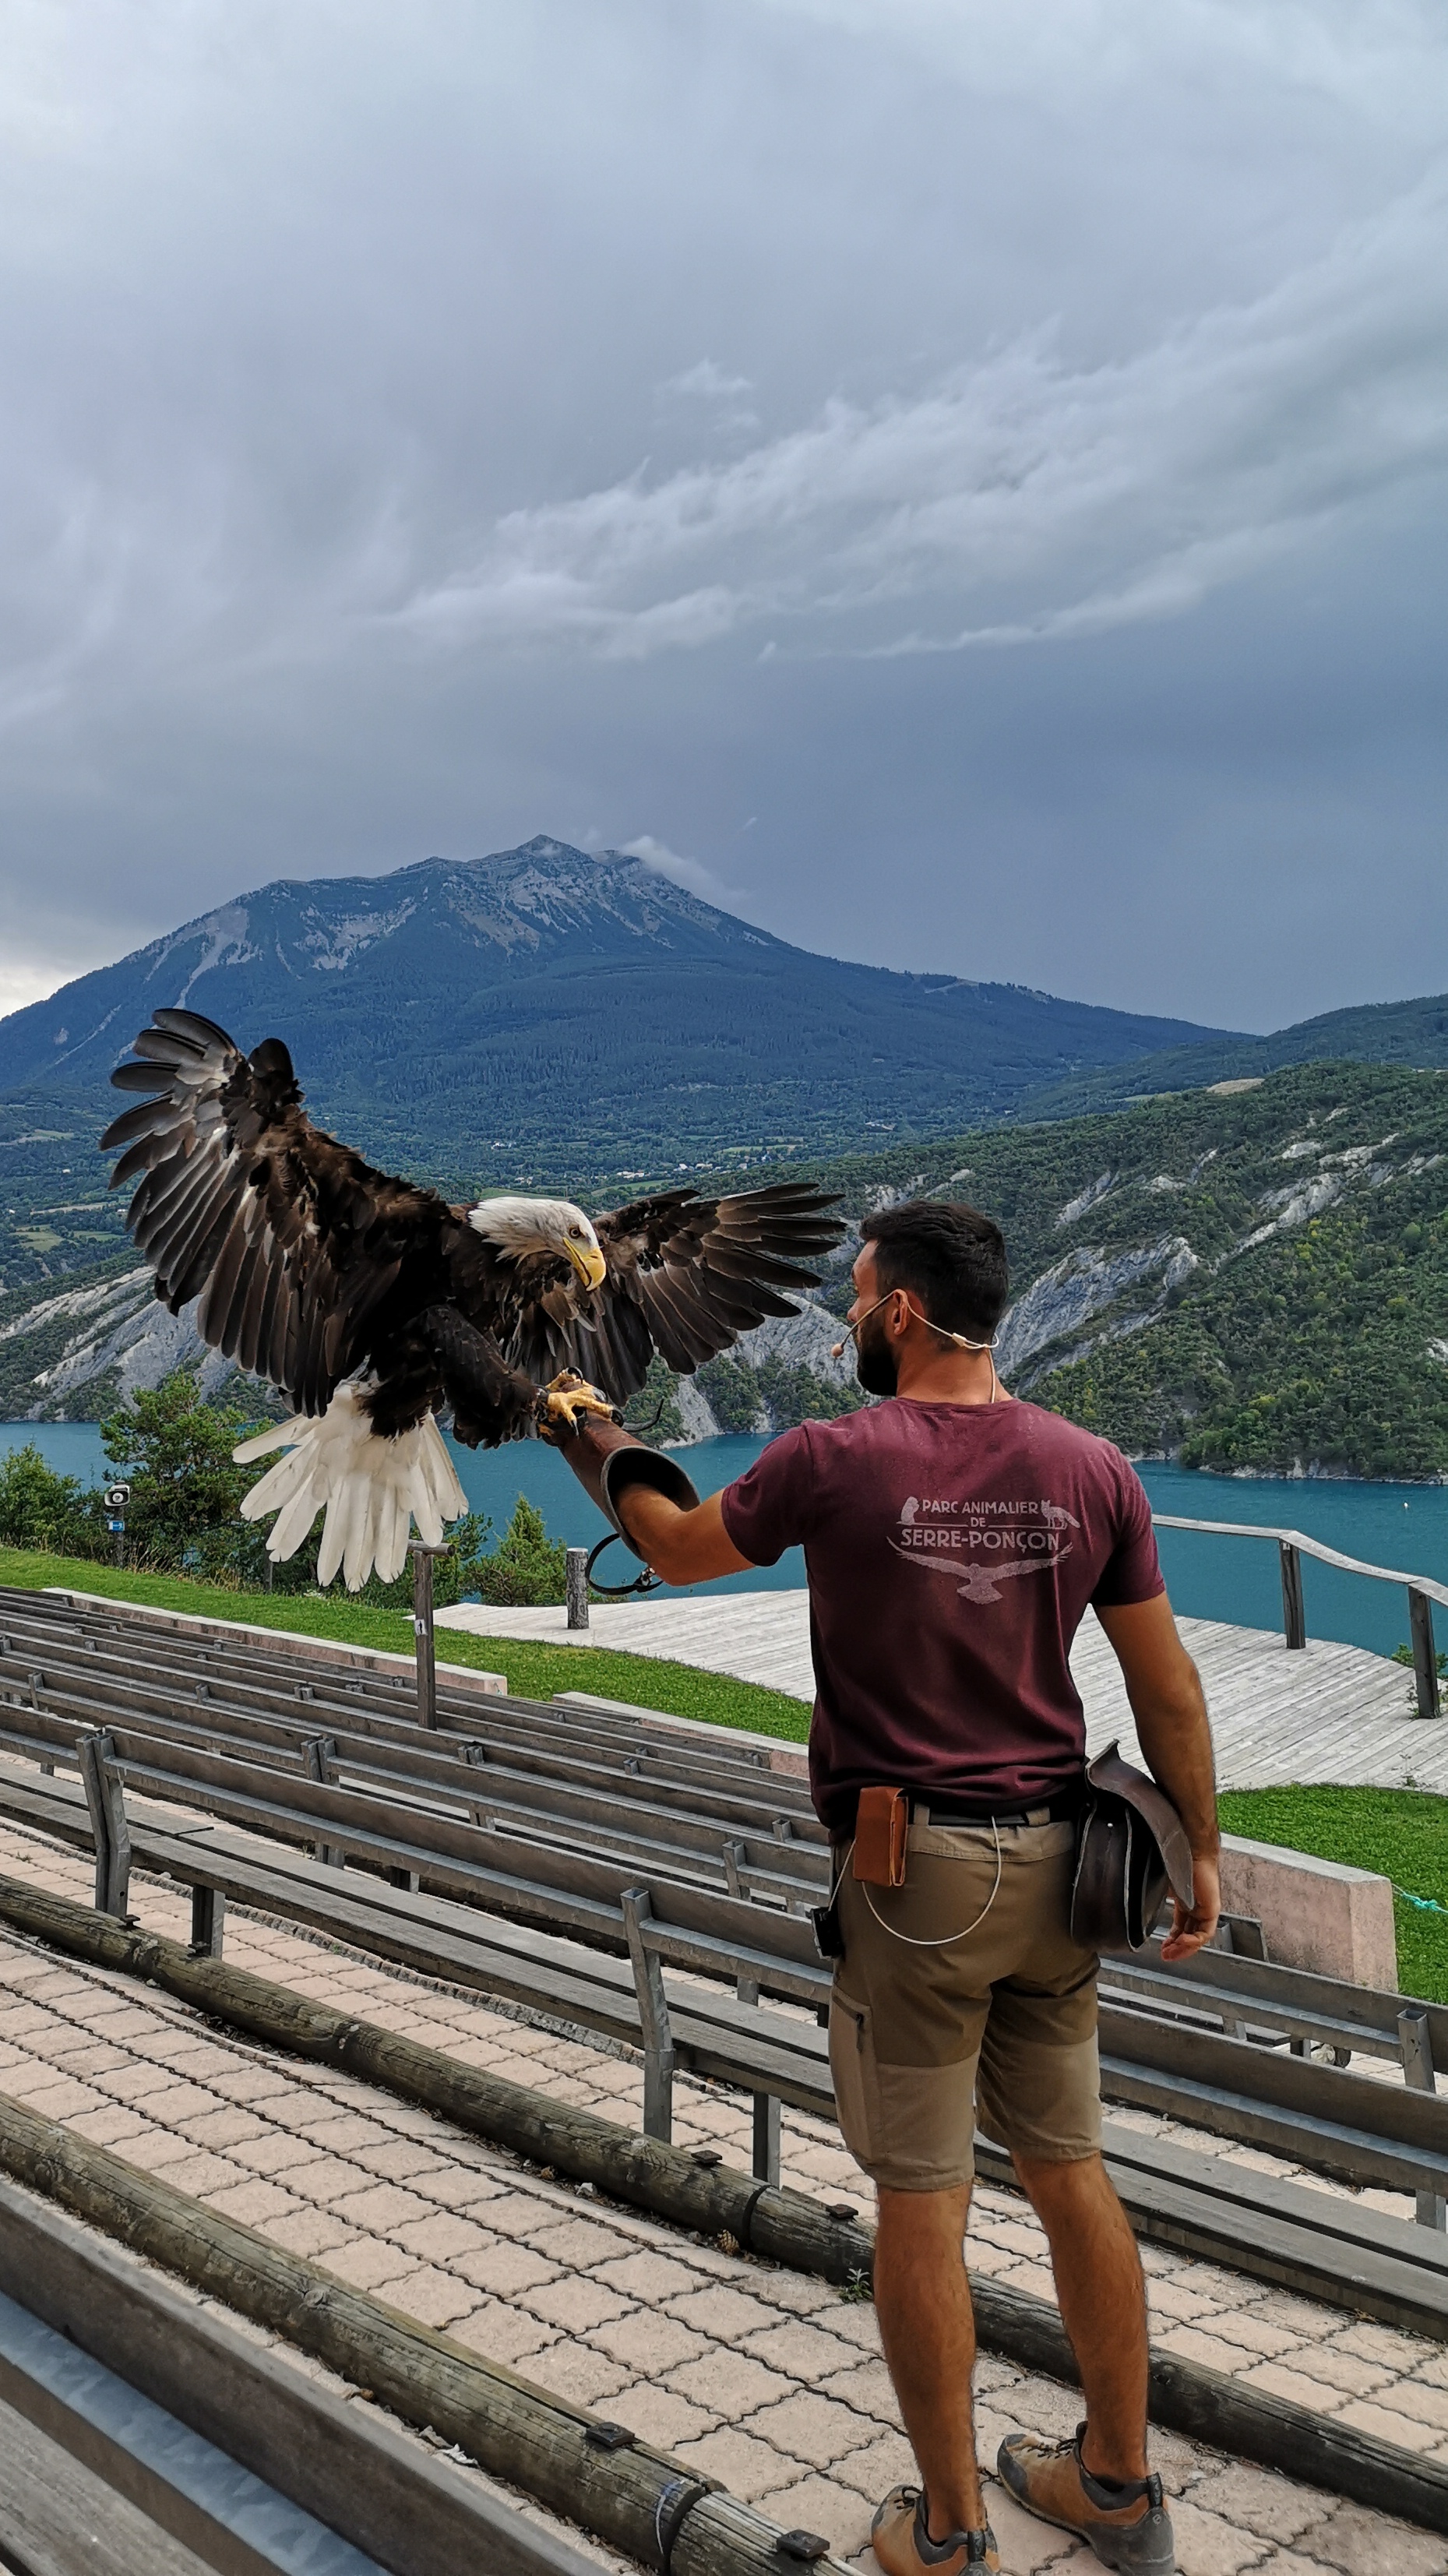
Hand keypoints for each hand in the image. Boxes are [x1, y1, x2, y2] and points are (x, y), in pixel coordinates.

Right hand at [1160, 1849, 1220, 1963]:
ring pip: (1198, 1937)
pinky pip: (1205, 1933)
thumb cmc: (1174, 1859)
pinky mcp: (1212, 1909)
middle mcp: (1197, 1906)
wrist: (1188, 1848)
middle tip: (1165, 1956)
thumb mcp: (1160, 1883)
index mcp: (1185, 1900)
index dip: (1172, 1939)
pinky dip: (1194, 1941)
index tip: (1162, 1948)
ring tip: (1171, 1953)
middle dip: (1177, 1948)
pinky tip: (1182, 1942)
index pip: (1181, 1926)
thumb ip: (1152, 1894)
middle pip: (1189, 1934)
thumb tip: (1132, 1895)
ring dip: (1184, 1948)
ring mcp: (1205, 1909)